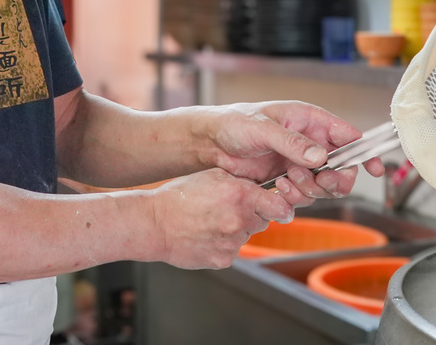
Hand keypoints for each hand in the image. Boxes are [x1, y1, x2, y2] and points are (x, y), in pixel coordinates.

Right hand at [147, 168, 291, 269]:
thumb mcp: (213, 176)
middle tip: (228, 209)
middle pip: (263, 221)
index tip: (276, 205)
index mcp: (240, 196)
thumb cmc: (180, 197)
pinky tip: (204, 234)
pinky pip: (231, 250)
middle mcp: (240, 221)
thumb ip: (242, 183)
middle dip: (252, 215)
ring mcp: (232, 243)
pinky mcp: (223, 259)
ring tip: (210, 221)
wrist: (154, 224)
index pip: (281, 206)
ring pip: (246, 235)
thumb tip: (265, 191)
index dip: (279, 205)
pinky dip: (222, 244)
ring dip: (235, 229)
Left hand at [205, 101, 386, 207]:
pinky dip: (295, 197)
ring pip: (324, 186)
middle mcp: (309, 143)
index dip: (365, 152)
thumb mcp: (263, 128)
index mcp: (309, 121)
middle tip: (320, 181)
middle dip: (335, 179)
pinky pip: (304, 197)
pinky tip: (278, 189)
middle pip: (342, 168)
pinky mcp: (287, 181)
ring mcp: (299, 164)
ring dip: (310, 189)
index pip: (348, 136)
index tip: (376, 169)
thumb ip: (292, 142)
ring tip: (286, 180)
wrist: (210, 144)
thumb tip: (321, 155)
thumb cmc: (234, 124)